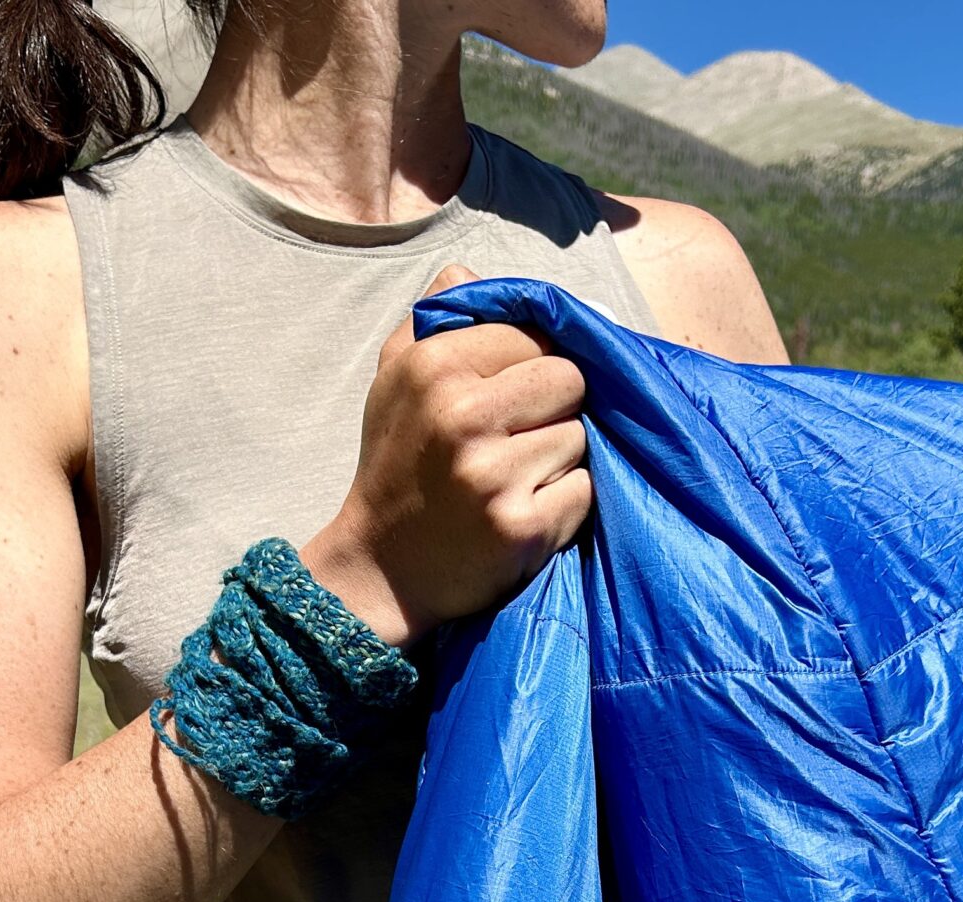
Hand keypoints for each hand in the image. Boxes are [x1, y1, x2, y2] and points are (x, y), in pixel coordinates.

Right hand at [303, 264, 591, 647]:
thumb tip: (470, 271)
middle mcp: (462, 416)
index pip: (534, 333)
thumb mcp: (393, 380)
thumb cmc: (395, 465)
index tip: (516, 392)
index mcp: (434, 367)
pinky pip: (583, 490)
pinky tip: (526, 509)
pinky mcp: (521, 527)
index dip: (536, 360)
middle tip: (522, 434)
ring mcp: (493, 475)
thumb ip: (432, 319)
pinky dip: (565, 501)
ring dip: (560, 457)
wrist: (379, 568)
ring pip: (580, 436)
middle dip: (556, 405)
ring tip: (517, 476)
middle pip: (570, 379)